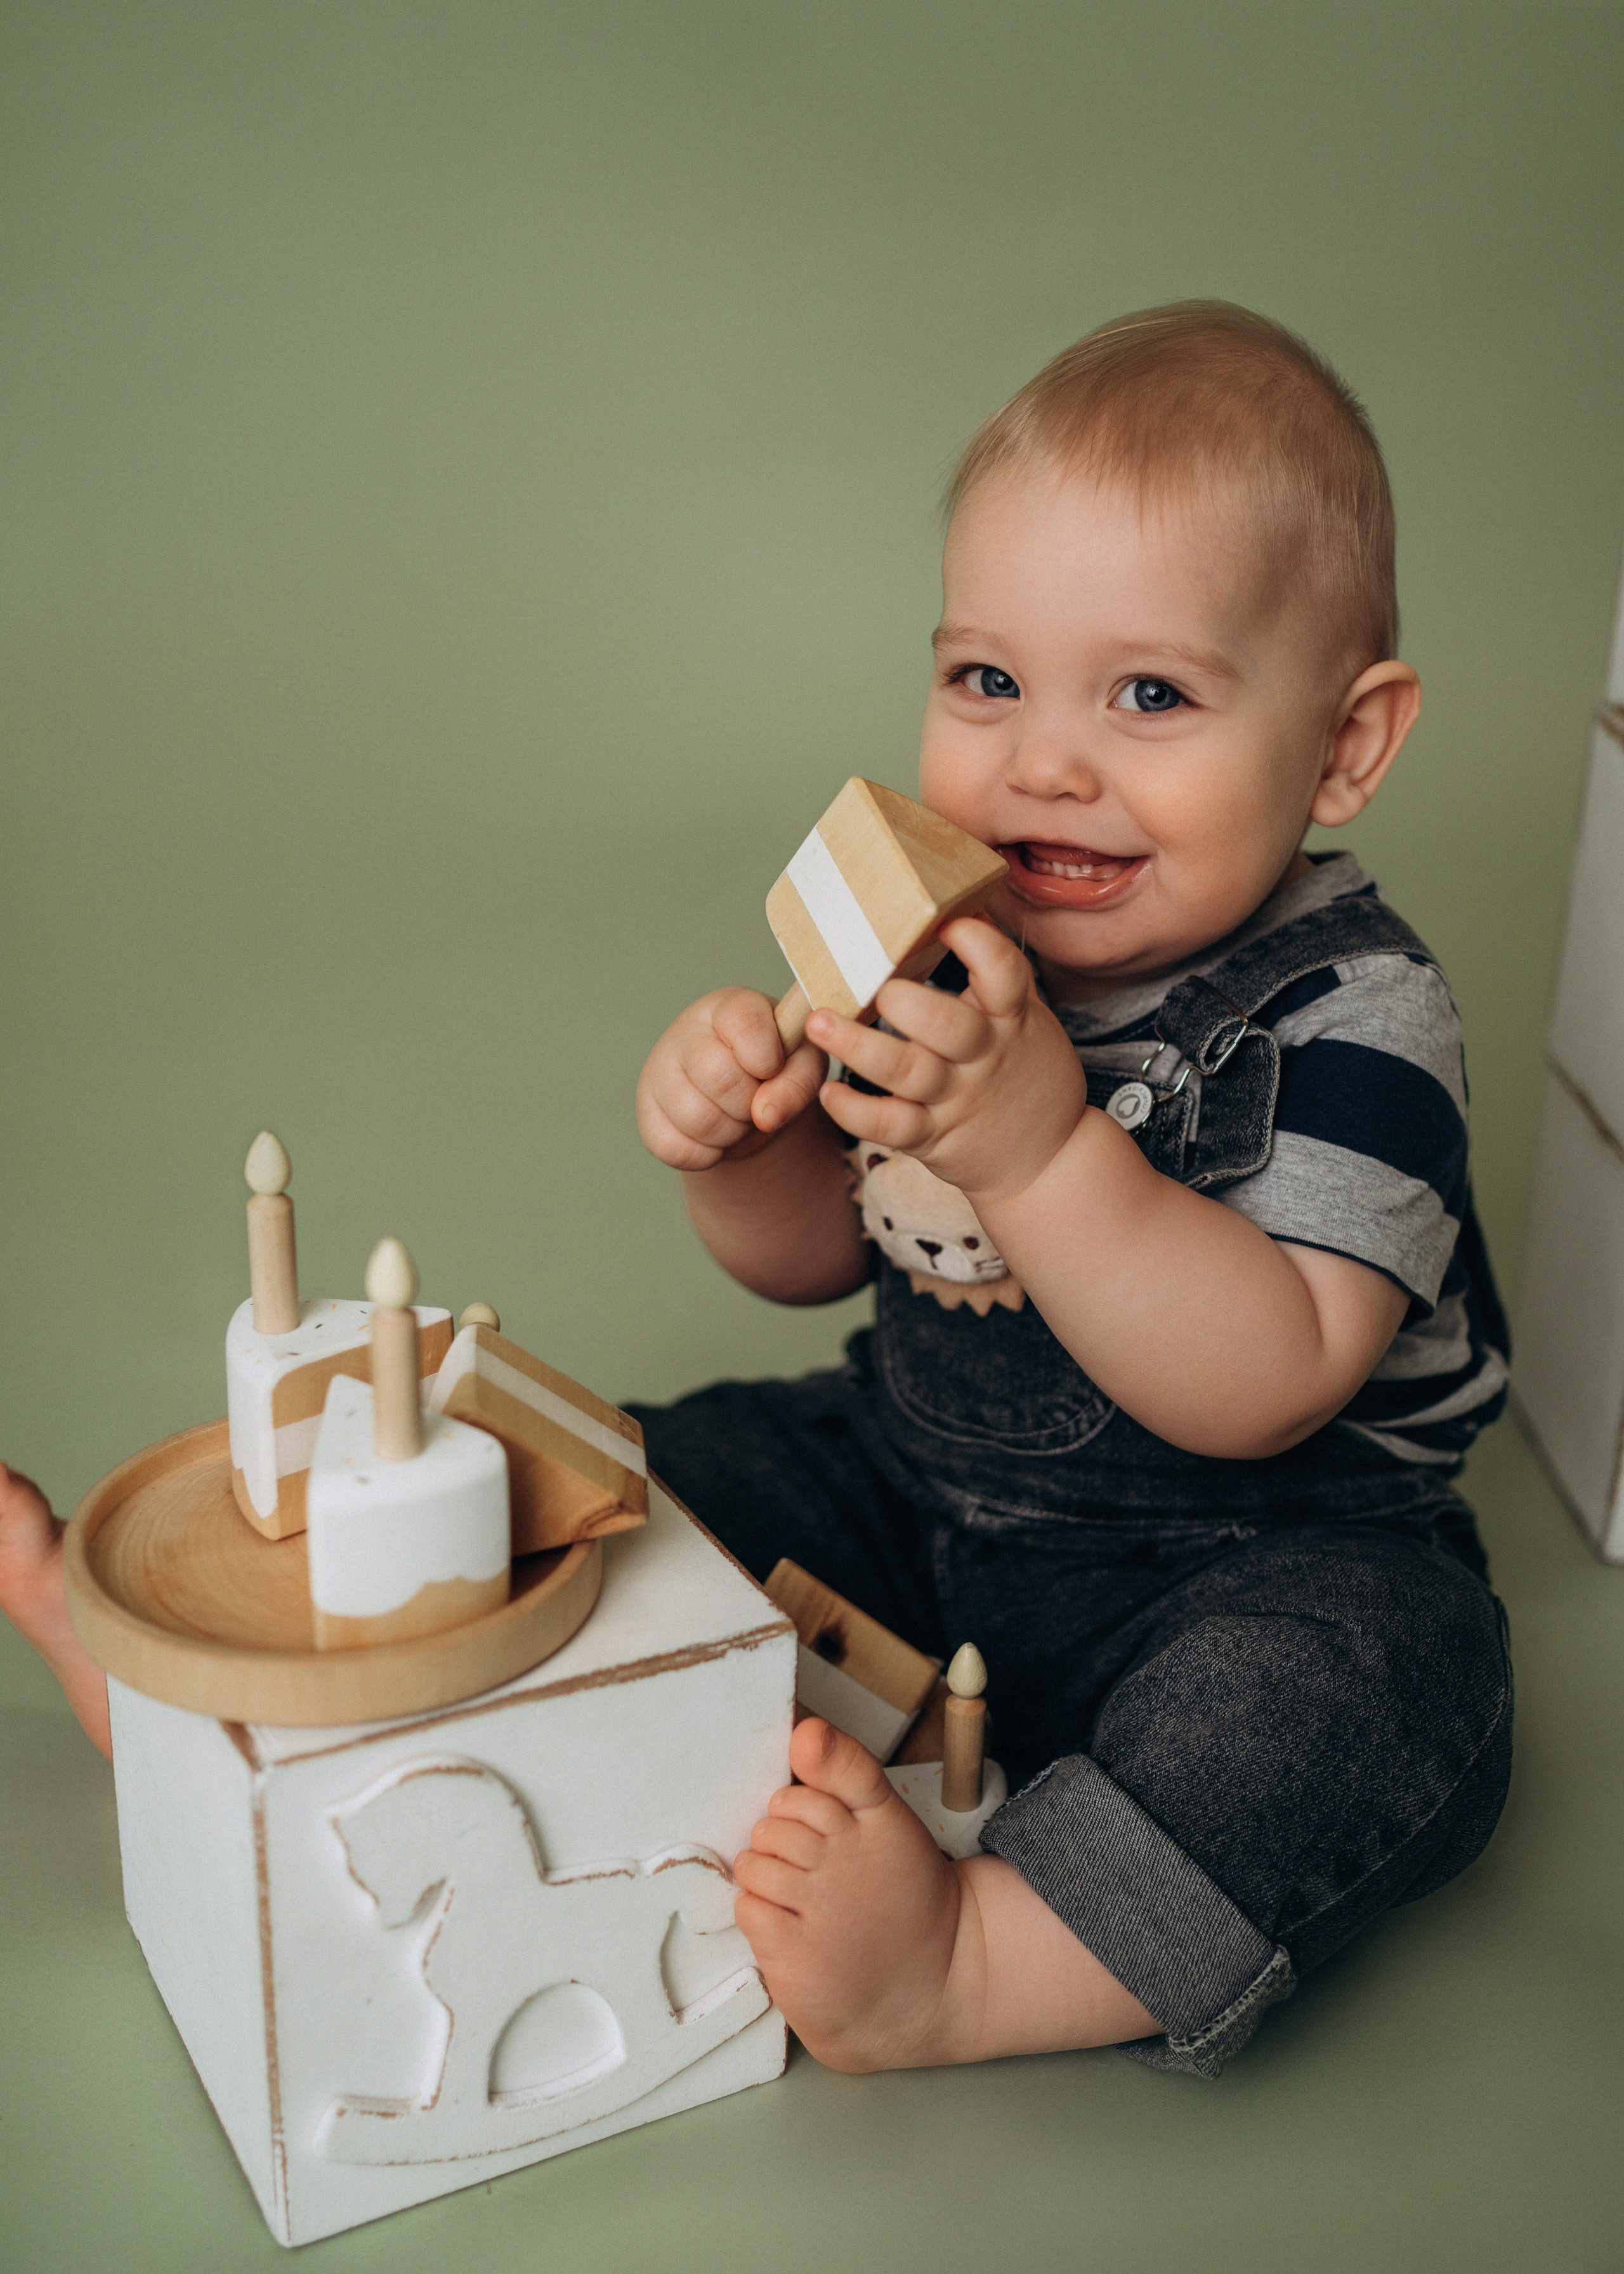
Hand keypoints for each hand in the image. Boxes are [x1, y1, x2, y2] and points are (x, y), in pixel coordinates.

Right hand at [636, 988, 828, 1170]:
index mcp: (730, 1006)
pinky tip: (716, 1135)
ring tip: (738, 1117)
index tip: (772, 1068)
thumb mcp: (803, 1067)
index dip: (765, 1058)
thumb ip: (798, 1082)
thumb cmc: (777, 1069)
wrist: (745, 1097)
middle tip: (756, 1099)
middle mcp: (687, 1031)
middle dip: (750, 1103)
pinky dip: (707, 1154)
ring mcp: (660, 1070)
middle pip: (719, 1077)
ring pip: (696, 1118)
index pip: (744, 1023)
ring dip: (731, 1133)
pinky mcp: (647, 1111)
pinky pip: (675, 1147)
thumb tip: (766, 1115)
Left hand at [808, 917, 1087, 1202]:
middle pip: (950, 1029)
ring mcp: (957, 1099)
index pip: (1005, 975)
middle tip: (877, 987)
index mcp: (1010, 1017)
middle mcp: (984, 1057)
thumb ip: (995, 973)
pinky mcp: (933, 1137)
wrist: (1046, 1157)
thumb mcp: (1025, 1017)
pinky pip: (892, 1127)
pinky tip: (828, 1092)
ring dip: (861, 1048)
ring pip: (910, 1074)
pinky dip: (857, 1112)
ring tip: (821, 1023)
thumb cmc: (1023, 1071)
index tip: (947, 924)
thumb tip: (960, 904)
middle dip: (911, 1005)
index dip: (979, 946)